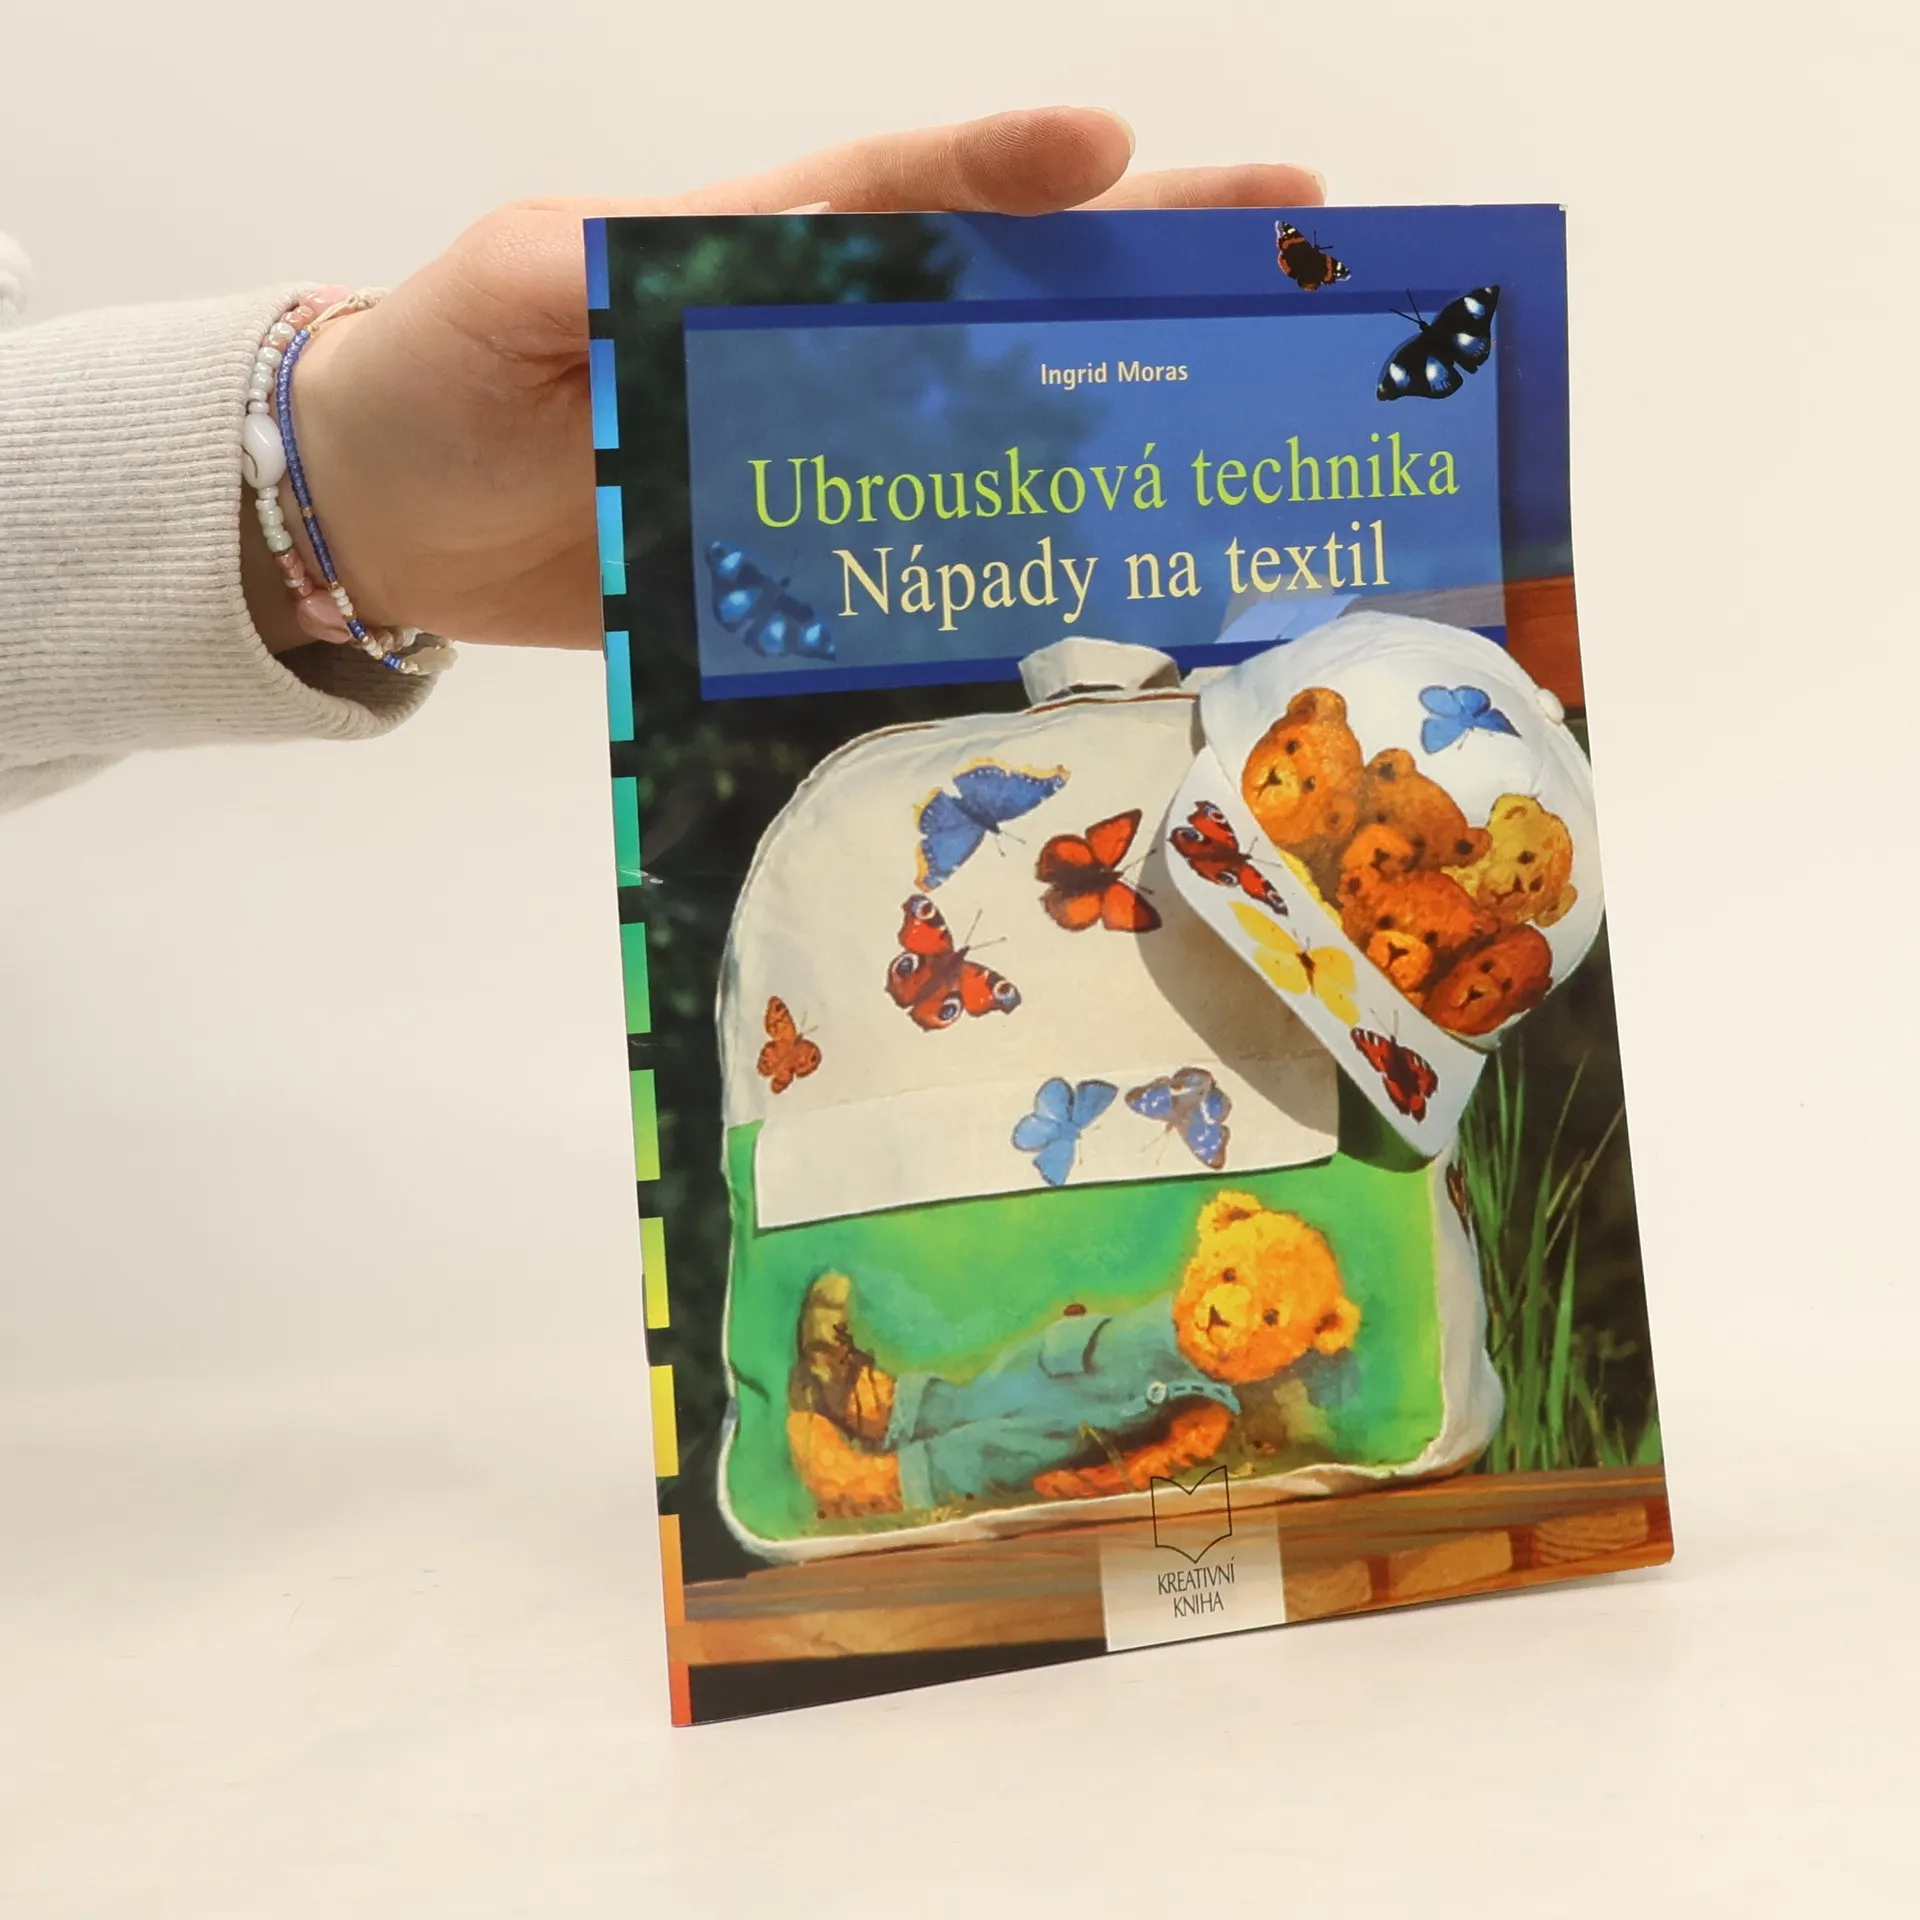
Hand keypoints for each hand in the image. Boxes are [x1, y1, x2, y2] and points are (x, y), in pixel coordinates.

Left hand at [260, 108, 1322, 652]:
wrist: (396, 528)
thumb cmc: (433, 379)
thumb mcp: (493, 291)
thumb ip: (574, 261)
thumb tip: (683, 255)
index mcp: (749, 255)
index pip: (896, 194)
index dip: (1004, 172)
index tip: (1113, 152)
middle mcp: (814, 348)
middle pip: (998, 294)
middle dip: (1140, 262)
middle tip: (1285, 238)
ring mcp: (818, 453)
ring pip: (990, 421)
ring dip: (1119, 416)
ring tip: (1250, 411)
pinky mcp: (805, 553)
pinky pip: (924, 547)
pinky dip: (1015, 555)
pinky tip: (1109, 572)